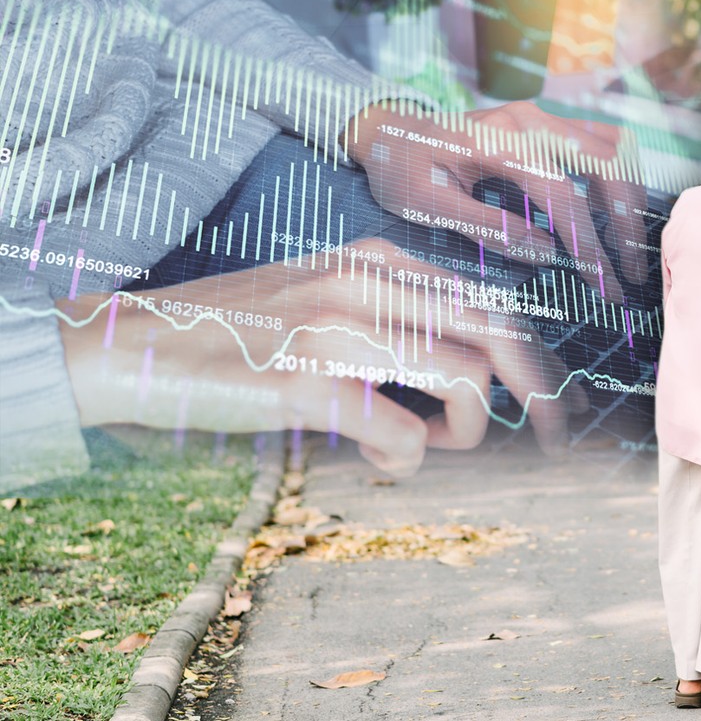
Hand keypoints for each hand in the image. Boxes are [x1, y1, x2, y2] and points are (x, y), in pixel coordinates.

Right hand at [57, 239, 586, 473]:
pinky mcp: (308, 384)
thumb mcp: (321, 298)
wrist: (128, 345)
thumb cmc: (234, 333)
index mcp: (376, 260)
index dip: (537, 356)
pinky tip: (372, 455)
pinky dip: (404, 460)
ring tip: (419, 440)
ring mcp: (339, 329)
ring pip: (469, 379)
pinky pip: (405, 435)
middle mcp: (367, 282)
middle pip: (502, 331)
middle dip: (544, 392)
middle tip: (553, 438)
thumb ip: (391, 315)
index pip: (491, 301)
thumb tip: (470, 367)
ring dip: (464, 430)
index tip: (552, 400)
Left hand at [345, 102, 651, 303]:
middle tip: (630, 275)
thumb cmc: (404, 170)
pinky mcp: (551, 122)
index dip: (586, 244)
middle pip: (604, 166)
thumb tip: (548, 255)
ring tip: (629, 250)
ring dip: (629, 201)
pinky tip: (615, 216)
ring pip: (613, 151)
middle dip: (624, 224)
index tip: (602, 286)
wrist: (391, 130)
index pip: (561, 194)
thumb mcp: (429, 206)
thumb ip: (489, 229)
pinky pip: (603, 143)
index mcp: (499, 140)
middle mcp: (531, 119)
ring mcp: (545, 115)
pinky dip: (619, 179)